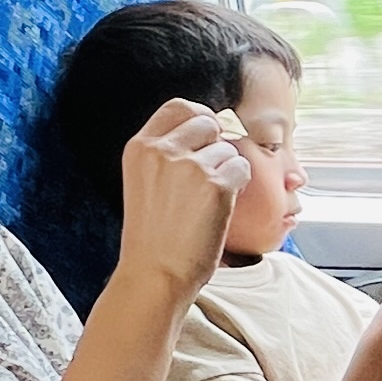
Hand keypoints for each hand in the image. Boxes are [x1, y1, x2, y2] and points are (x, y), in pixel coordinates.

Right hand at [114, 98, 247, 298]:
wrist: (155, 274)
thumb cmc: (153, 236)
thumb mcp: (144, 182)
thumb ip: (166, 153)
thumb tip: (208, 126)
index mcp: (139, 147)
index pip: (178, 106)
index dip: (199, 116)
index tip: (208, 133)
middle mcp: (162, 150)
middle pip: (207, 122)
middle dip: (216, 144)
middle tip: (210, 176)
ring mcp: (190, 166)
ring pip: (228, 148)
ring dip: (226, 171)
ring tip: (205, 203)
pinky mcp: (216, 185)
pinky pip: (242, 168)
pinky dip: (239, 185)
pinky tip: (219, 207)